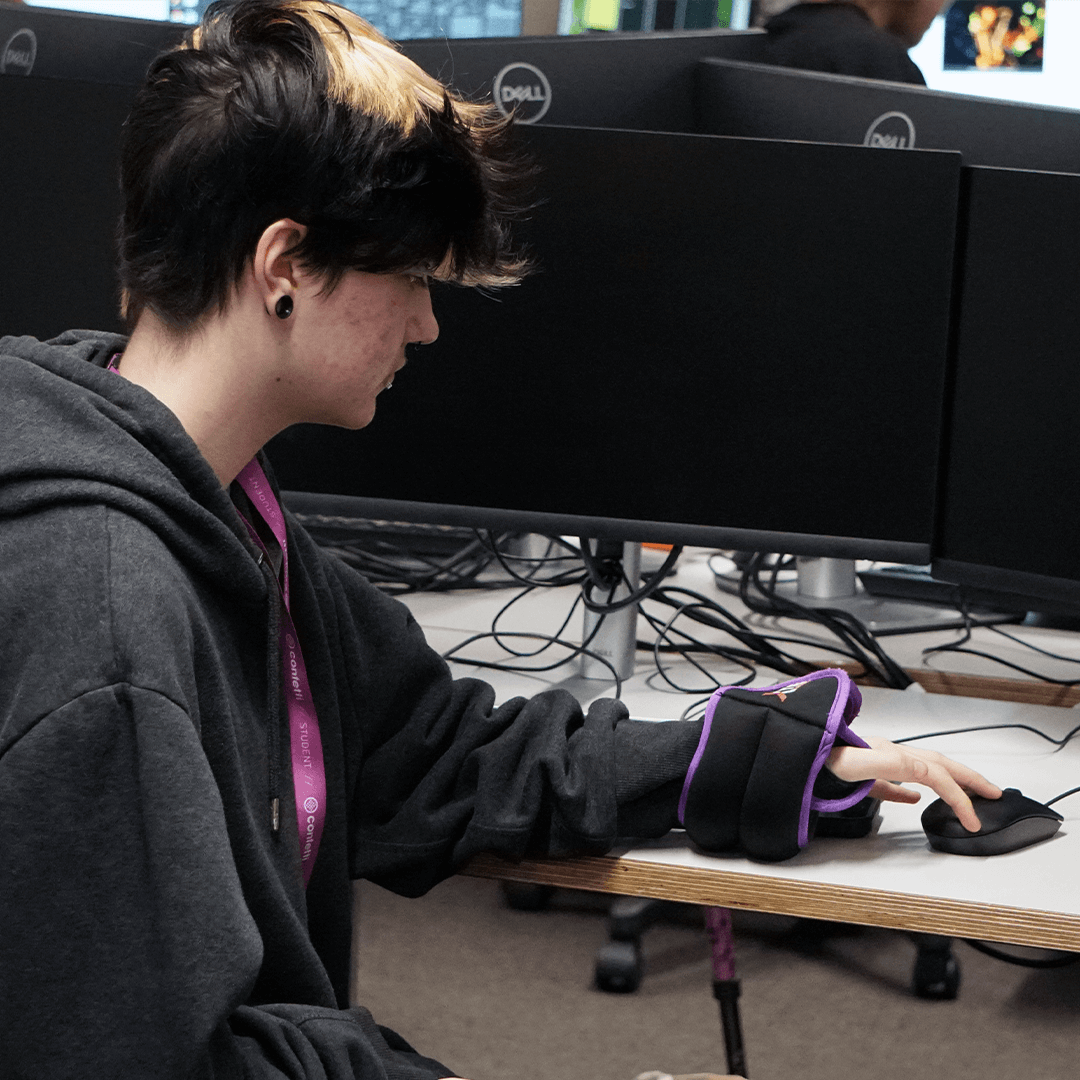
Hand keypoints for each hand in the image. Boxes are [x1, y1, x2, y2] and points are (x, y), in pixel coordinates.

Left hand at [826, 737, 1001, 831]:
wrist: (785, 752)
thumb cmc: (812, 760)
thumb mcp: (851, 764)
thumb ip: (885, 770)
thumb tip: (918, 778)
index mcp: (886, 753)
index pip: (935, 774)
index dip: (958, 797)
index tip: (974, 821)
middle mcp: (882, 753)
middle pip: (935, 764)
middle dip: (967, 779)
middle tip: (995, 794)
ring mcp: (871, 761)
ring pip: (919, 769)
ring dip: (946, 781)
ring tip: (965, 793)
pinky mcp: (856, 772)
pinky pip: (890, 780)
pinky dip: (908, 789)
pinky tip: (913, 798)